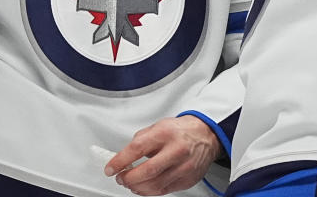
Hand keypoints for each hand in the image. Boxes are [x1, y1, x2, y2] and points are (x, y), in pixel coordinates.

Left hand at [105, 115, 221, 194]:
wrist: (205, 135)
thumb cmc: (180, 130)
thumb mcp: (158, 126)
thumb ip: (141, 140)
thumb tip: (125, 156)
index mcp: (165, 133)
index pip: (137, 149)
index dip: (120, 161)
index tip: (110, 168)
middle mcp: (176, 150)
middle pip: (147, 171)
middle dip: (128, 178)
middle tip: (120, 178)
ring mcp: (183, 167)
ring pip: (155, 185)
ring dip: (137, 187)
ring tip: (130, 183)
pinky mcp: (187, 180)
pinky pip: (164, 191)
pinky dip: (150, 191)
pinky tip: (144, 187)